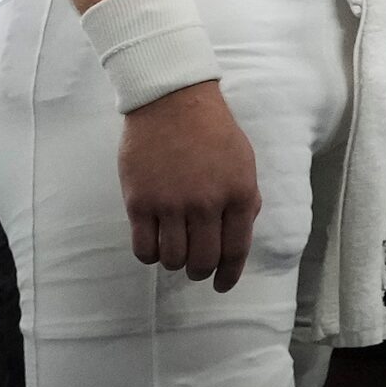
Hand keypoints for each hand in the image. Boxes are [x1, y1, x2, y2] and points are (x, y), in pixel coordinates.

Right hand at [118, 80, 260, 290]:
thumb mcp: (243, 161)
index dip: (229, 274)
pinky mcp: (140, 203)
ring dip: (174, 262)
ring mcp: (171, 205)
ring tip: (175, 249)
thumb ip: (245, 198)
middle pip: (202, 261)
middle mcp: (206, 203)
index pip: (236, 249)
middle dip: (201, 271)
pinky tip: (154, 244)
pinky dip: (150, 255)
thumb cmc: (212, 130)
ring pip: (172, 260)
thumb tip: (240, 233)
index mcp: (239, 193)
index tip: (222, 285)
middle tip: (196, 268)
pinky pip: (143, 249)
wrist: (173, 101)